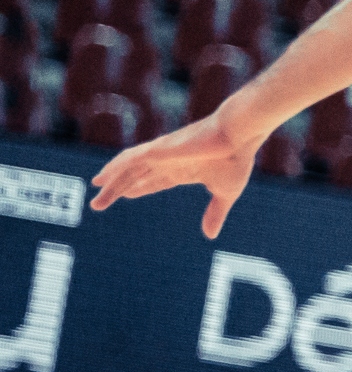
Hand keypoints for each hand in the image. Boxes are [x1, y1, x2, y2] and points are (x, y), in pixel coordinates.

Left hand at [89, 109, 261, 237]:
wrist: (238, 135)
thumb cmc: (236, 159)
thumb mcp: (225, 193)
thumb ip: (216, 213)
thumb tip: (210, 236)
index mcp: (184, 170)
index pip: (155, 182)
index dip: (140, 189)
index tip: (127, 194)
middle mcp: (169, 162)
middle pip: (136, 177)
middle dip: (118, 189)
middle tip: (99, 204)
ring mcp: (161, 155)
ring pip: (128, 170)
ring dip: (110, 181)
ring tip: (94, 190)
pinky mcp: (157, 150)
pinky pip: (128, 159)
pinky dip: (114, 167)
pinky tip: (102, 177)